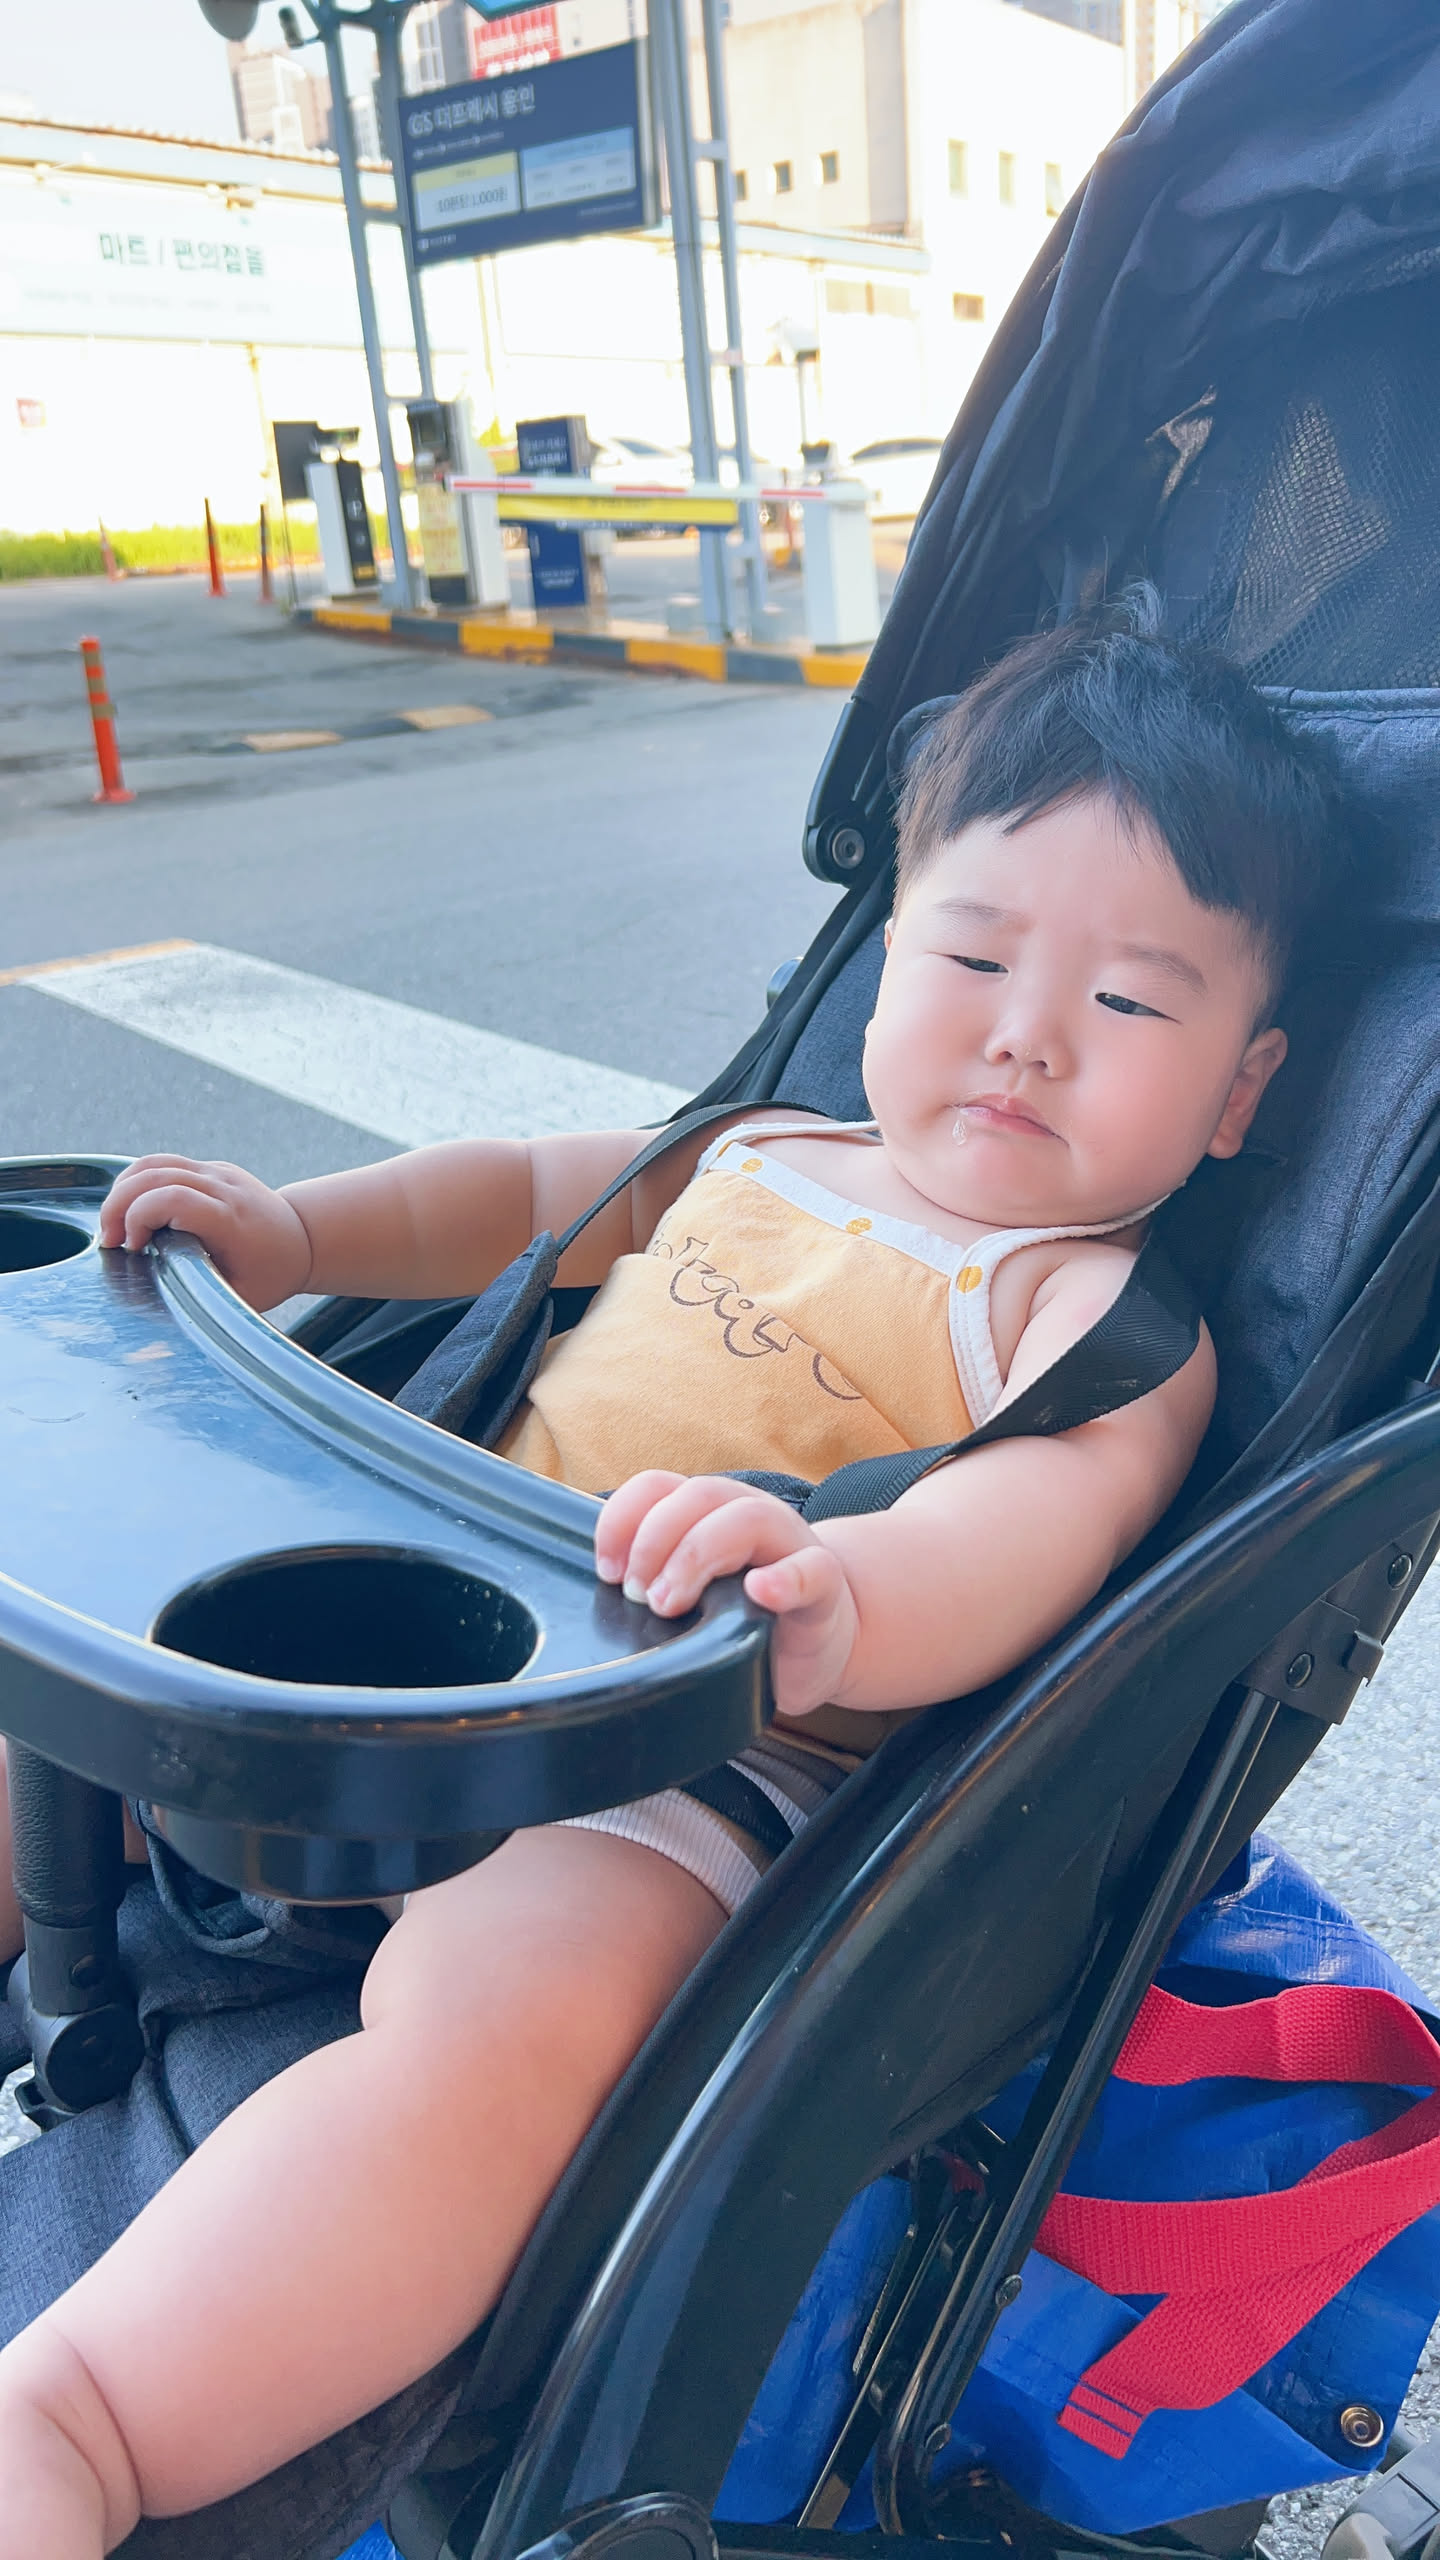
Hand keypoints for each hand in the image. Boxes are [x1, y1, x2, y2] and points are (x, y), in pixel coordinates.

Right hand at [97, 1157, 313, 1310]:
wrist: (306, 1239)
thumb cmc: (272, 1274)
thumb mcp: (240, 1299)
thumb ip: (200, 1299)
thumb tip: (157, 1319)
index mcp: (230, 1218)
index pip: (173, 1197)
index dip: (139, 1216)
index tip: (131, 1247)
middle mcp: (223, 1187)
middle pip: (153, 1174)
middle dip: (117, 1204)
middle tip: (109, 1240)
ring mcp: (216, 1172)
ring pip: (153, 1163)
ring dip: (122, 1190)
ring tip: (114, 1226)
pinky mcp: (209, 1168)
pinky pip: (162, 1163)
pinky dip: (136, 1183)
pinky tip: (130, 1211)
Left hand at [595, 1472, 859, 1718]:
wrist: (818, 1640)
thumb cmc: (741, 1617)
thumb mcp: (691, 1593)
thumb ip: (654, 1581)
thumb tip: (603, 1595)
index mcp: (708, 1514)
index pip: (657, 1486)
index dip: (621, 1519)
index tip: (605, 1571)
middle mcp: (748, 1514)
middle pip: (697, 1496)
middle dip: (654, 1543)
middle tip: (637, 1597)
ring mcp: (790, 1544)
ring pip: (746, 1517)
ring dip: (697, 1555)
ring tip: (671, 1604)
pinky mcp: (824, 1586)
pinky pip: (812, 1571)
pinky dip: (785, 1579)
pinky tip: (761, 1592)